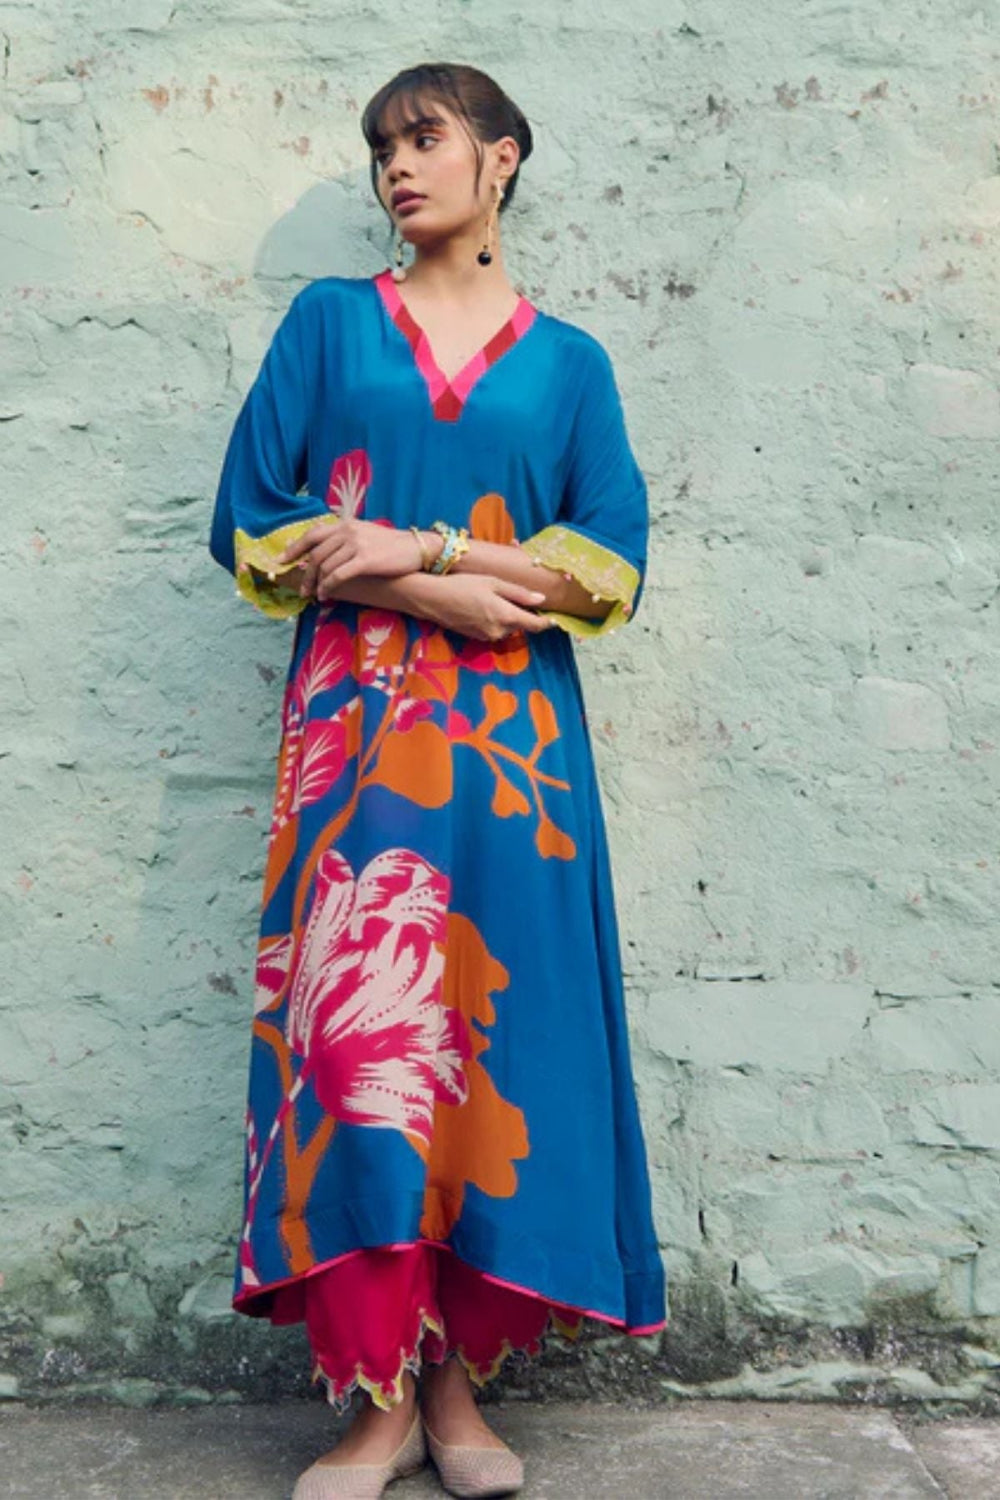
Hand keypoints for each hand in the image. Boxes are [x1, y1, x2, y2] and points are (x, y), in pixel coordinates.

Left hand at [279, 519, 421, 597]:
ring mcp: (356, 545)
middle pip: (316, 554)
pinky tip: (325, 595)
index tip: (281, 560)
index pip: (313, 534)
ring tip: (314, 595)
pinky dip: (328, 587)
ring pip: (324, 566)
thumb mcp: (365, 534)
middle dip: (305, 574)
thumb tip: (325, 548)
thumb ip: (345, 538)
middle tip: (301, 589)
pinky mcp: (365, 560)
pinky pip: (338, 576)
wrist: (417, 548)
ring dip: (316, 583)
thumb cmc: (392, 545)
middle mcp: (348, 531)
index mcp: (345, 524)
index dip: (294, 548)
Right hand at [427, 574, 553, 641]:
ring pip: (506, 627)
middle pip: (520, 625)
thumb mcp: (493, 583)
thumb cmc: (463, 585)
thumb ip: (519, 593)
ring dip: (507, 617)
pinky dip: (494, 620)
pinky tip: (482, 606)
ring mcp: (486, 636)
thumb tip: (541, 599)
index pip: (535, 625)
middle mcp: (499, 631)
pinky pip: (494, 629)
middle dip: (522, 614)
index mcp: (506, 616)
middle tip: (516, 596)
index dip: (547, 622)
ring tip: (494, 598)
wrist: (432, 599)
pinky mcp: (476, 638)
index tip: (556, 618)